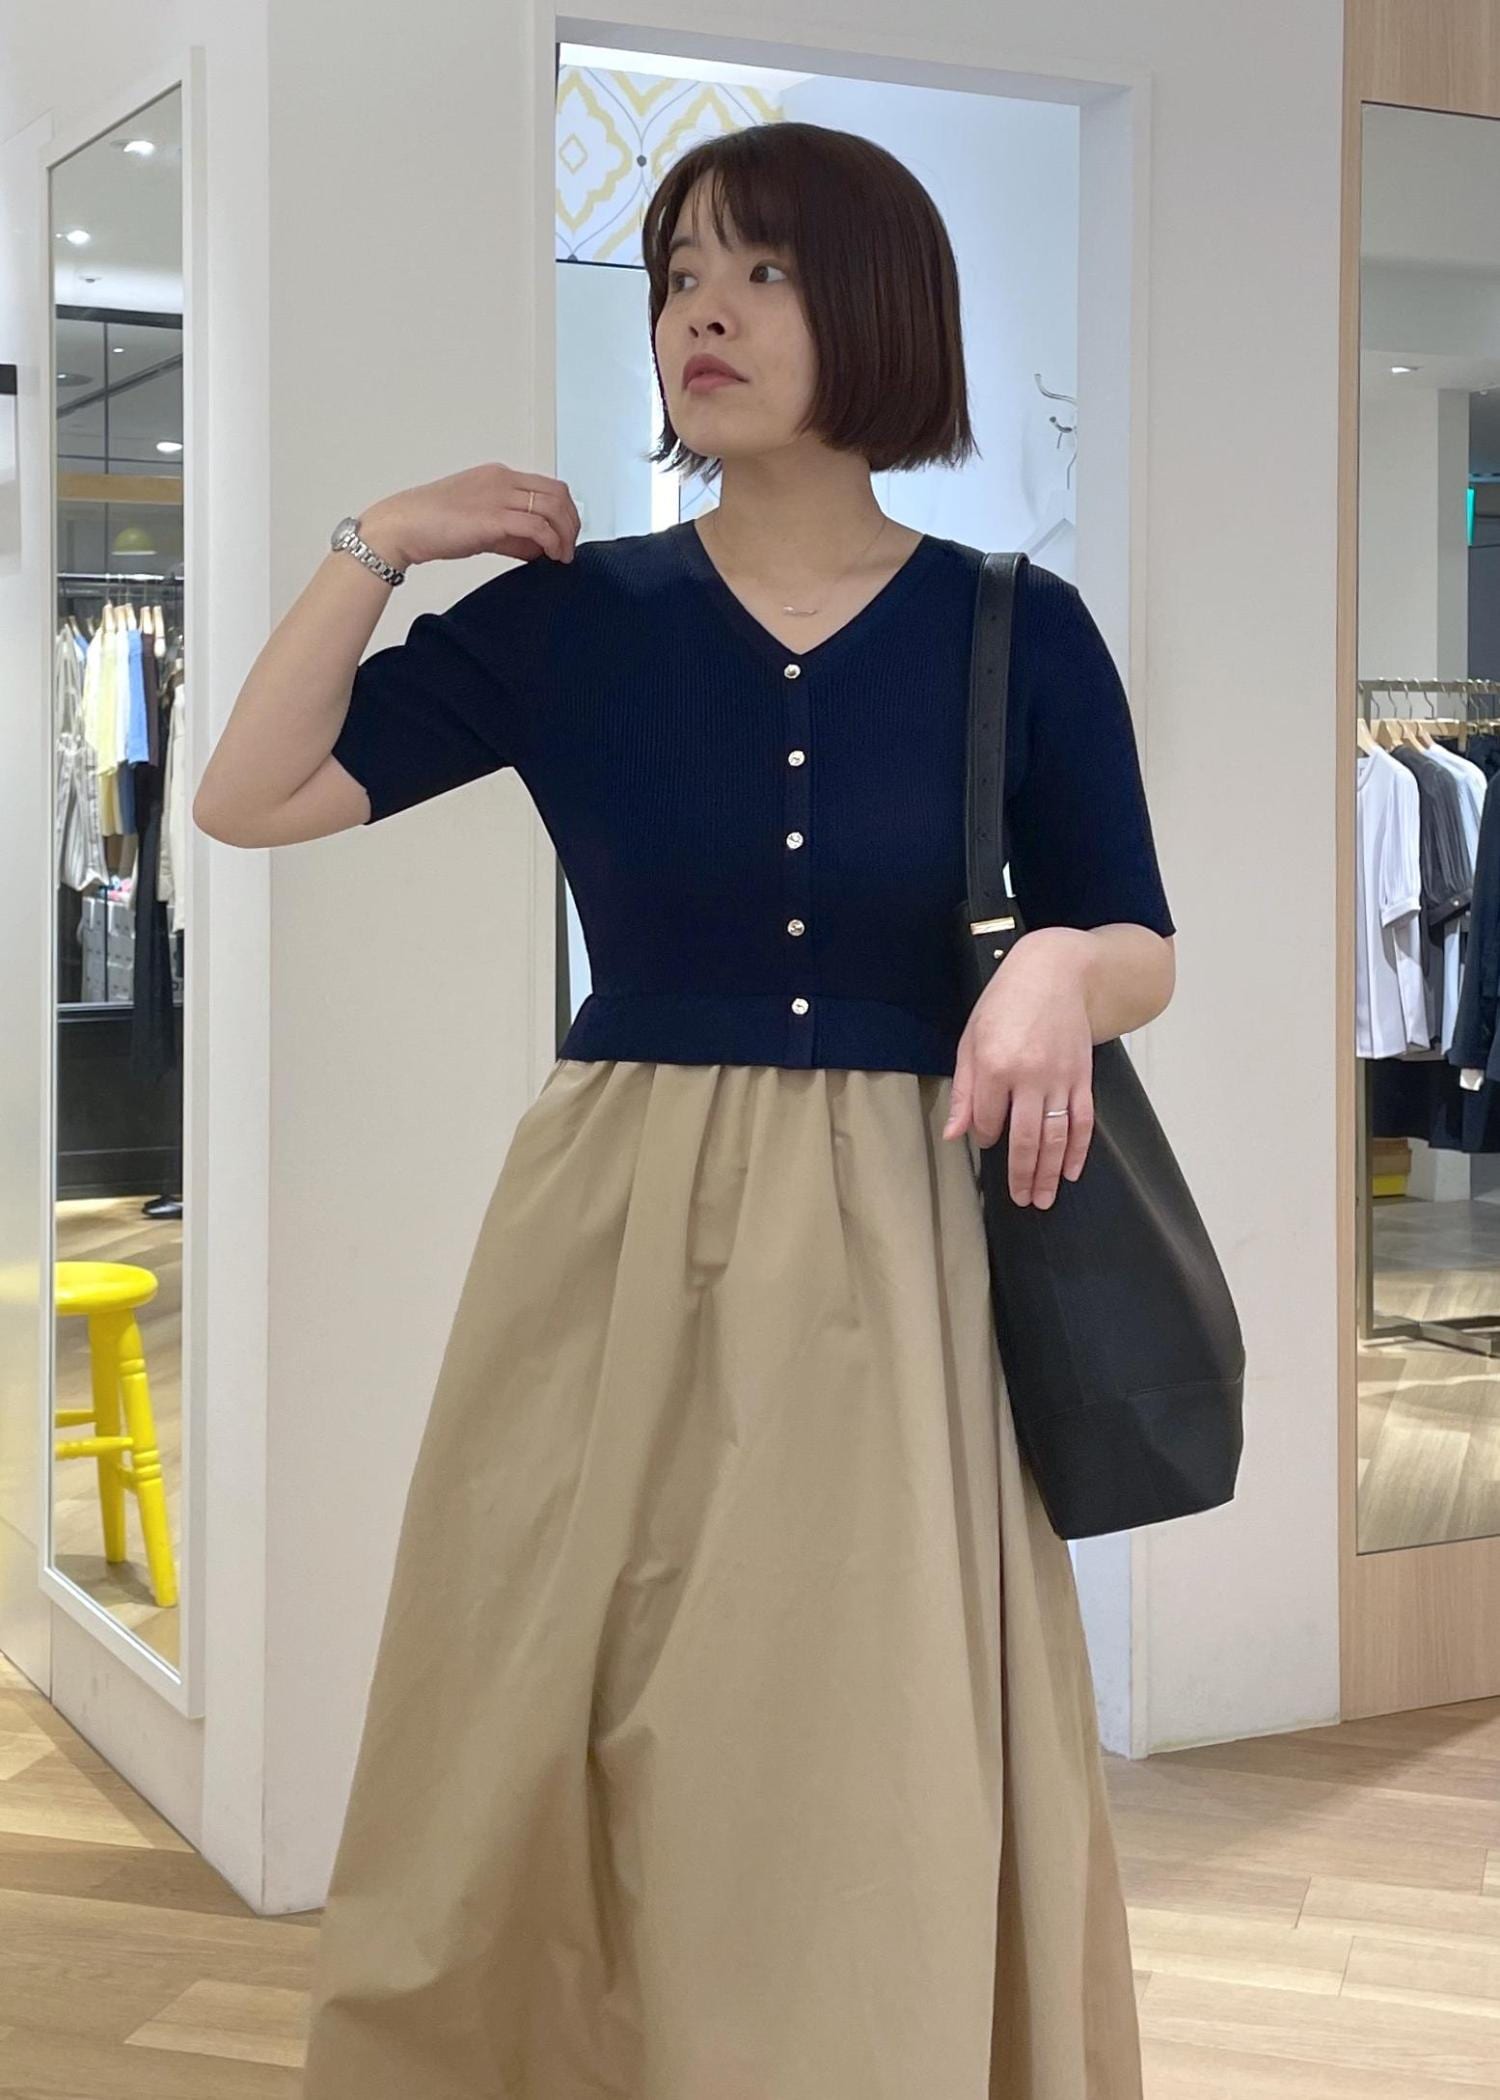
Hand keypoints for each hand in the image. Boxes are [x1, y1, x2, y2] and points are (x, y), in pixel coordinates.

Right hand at [360, 463, 580, 570]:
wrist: (403, 526)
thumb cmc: (433, 525)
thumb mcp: (479, 522)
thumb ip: (510, 533)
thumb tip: (538, 549)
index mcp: (499, 476)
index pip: (547, 486)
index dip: (565, 511)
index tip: (565, 535)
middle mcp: (502, 480)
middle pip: (557, 494)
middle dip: (572, 523)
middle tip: (570, 548)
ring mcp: (498, 496)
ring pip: (552, 508)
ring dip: (565, 534)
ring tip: (563, 557)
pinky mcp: (493, 518)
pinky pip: (537, 526)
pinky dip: (552, 542)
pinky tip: (551, 558)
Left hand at [943, 926, 1097, 1207]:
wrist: (1056, 972)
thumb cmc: (1007, 1001)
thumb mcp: (971, 1039)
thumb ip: (965, 1090)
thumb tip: (954, 1133)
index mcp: (995, 1066)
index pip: (987, 1122)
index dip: (985, 1137)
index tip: (985, 1141)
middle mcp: (1030, 1077)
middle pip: (1026, 1140)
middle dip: (1022, 1176)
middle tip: (1022, 1201)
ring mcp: (1060, 1079)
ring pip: (1056, 1138)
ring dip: (1050, 1173)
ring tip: (1044, 1198)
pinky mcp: (1083, 1077)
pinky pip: (1083, 1122)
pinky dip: (1079, 1150)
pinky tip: (1072, 1171)